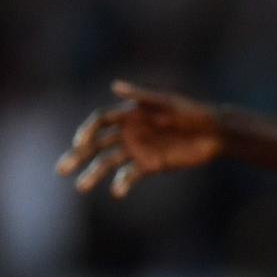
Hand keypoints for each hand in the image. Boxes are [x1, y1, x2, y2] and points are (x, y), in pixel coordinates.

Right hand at [57, 81, 223, 197]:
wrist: (215, 134)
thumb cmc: (192, 112)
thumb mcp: (169, 102)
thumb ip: (142, 96)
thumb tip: (114, 85)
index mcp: (129, 113)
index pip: (100, 122)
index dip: (87, 131)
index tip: (80, 144)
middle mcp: (129, 131)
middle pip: (97, 144)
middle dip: (78, 156)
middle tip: (62, 170)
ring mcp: (137, 149)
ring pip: (108, 163)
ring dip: (93, 174)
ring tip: (80, 187)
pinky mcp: (149, 165)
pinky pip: (129, 175)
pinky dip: (121, 183)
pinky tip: (117, 191)